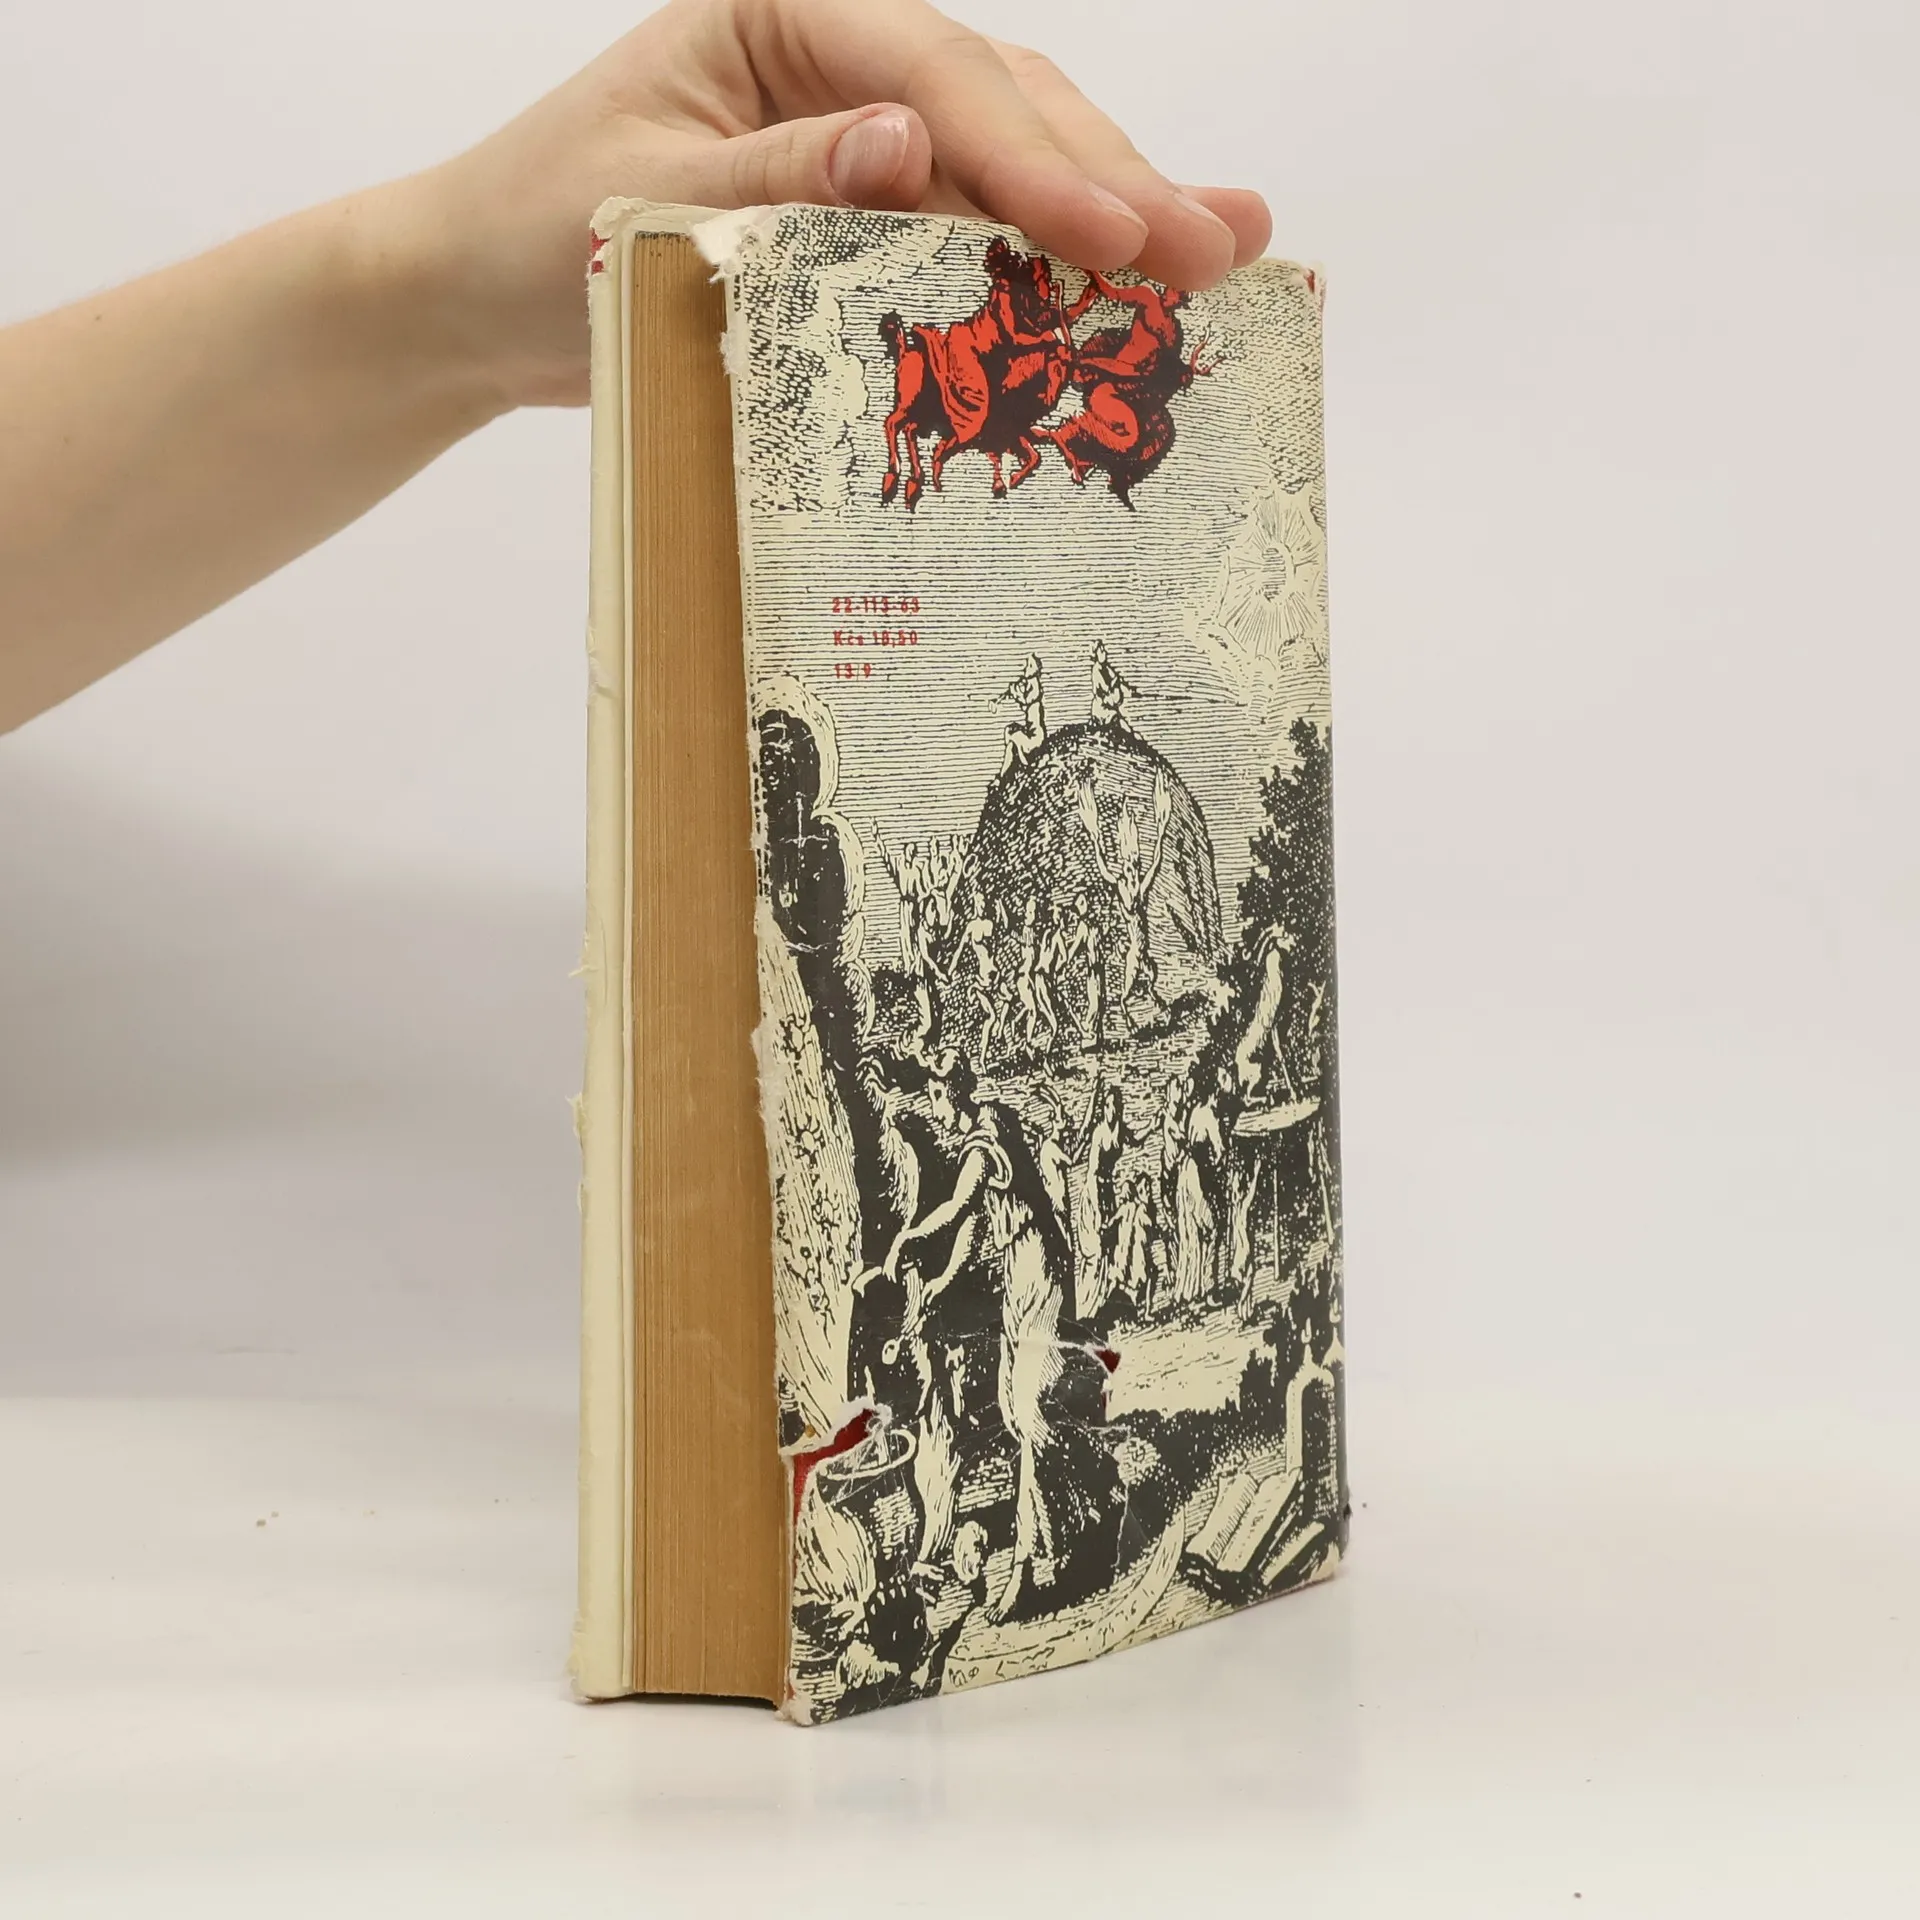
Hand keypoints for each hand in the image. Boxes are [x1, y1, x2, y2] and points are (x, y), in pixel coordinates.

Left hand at [395, 0, 1271, 407]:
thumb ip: (786, 176)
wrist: (477, 295)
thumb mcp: (645, 201)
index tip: (1114, 242)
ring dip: (1113, 208)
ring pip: (1013, 152)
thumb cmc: (531, 234)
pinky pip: (975, 220)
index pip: (934, 75)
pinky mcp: (864, 200)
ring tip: (1220, 253)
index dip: (1033, 162)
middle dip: (1113, 180)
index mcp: (781, 14)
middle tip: (1224, 248)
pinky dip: (1049, 259)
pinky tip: (1130, 282)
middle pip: (1005, 101)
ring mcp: (858, 124)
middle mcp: (836, 53)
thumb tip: (911, 149)